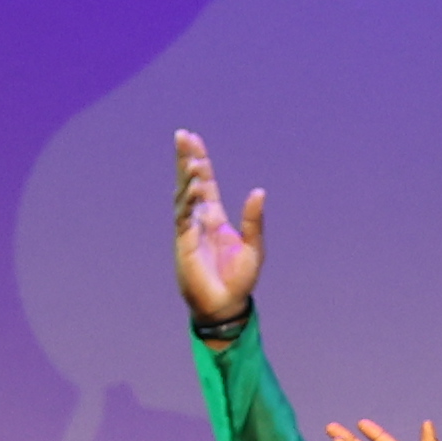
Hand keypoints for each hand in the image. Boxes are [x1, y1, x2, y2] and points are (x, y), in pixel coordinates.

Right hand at [170, 130, 266, 324]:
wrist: (226, 306)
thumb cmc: (240, 280)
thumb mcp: (254, 247)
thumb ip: (253, 220)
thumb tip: (259, 191)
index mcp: (215, 218)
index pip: (206, 183)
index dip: (200, 161)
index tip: (193, 139)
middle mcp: (199, 220)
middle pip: (190, 182)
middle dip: (186, 159)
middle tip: (182, 135)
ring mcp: (189, 230)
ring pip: (184, 196)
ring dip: (189, 177)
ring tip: (194, 160)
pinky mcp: (183, 243)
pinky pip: (184, 216)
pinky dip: (189, 201)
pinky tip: (196, 188)